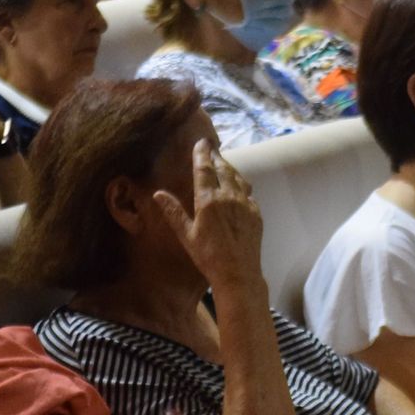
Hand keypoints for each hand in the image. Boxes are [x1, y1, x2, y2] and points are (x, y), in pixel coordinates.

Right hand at [152, 138, 264, 296]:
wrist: (239, 273)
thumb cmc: (208, 256)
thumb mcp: (186, 235)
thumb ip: (173, 212)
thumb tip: (157, 193)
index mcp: (208, 200)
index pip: (204, 168)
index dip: (202, 153)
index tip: (201, 141)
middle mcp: (229, 197)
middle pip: (223, 169)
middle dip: (216, 156)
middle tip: (212, 147)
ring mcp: (245, 204)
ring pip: (238, 178)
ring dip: (230, 168)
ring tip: (223, 163)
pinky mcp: (256, 214)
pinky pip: (248, 193)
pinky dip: (241, 185)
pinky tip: (238, 187)